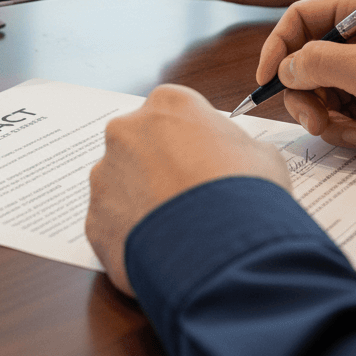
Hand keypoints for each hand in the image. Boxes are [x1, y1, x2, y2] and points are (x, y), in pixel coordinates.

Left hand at [86, 84, 290, 295]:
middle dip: (159, 167)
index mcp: (167, 104)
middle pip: (140, 144)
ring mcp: (104, 176)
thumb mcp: (262, 155)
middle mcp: (126, 131)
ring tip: (177, 229)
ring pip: (121, 185)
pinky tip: (161, 250)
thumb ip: (236, 146)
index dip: (192, 140)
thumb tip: (234, 157)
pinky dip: (133, 237)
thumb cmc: (246, 192)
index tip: (204, 162)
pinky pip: (113, 225)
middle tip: (188, 196)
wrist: (222, 249)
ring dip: (143, 201)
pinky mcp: (94, 220)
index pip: (174, 114)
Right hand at [257, 0, 355, 159]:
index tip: (266, 78)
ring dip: (322, 117)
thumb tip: (284, 70)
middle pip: (303, 61)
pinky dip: (341, 130)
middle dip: (302, 94)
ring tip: (344, 132)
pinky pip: (337, 115)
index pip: (300, 19)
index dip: (277, 46)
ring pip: (317, 93)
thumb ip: (320, 63)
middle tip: (314, 120)